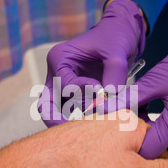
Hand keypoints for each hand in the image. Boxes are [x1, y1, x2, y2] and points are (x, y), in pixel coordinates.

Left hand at [36, 110, 167, 167]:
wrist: (45, 158)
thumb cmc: (86, 162)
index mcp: (134, 124)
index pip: (161, 150)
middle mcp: (119, 119)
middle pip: (142, 151)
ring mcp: (100, 124)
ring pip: (123, 152)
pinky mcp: (85, 132)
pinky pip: (106, 150)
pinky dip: (107, 164)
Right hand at [38, 0, 145, 126]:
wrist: (121, 33)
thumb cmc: (115, 37)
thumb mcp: (116, 54)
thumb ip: (113, 77)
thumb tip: (110, 101)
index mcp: (59, 58)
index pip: (65, 86)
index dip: (84, 93)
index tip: (102, 93)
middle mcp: (56, 73)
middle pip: (46, 104)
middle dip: (57, 121)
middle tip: (74, 135)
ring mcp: (62, 85)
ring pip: (56, 111)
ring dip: (69, 122)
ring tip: (90, 130)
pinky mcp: (73, 94)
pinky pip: (70, 112)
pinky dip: (79, 120)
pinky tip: (95, 125)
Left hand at [101, 16, 167, 158]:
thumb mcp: (154, 80)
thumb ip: (128, 99)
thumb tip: (103, 109)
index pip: (148, 150)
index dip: (129, 145)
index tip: (114, 136)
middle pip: (157, 150)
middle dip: (138, 141)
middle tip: (120, 127)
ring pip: (165, 146)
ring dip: (149, 137)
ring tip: (133, 121)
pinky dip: (160, 132)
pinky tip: (148, 116)